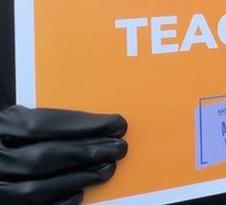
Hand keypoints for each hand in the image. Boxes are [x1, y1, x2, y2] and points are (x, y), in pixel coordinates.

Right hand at [0, 106, 127, 204]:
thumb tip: (104, 124)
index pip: (40, 126)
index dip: (81, 126)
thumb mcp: (23, 123)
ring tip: (107, 169)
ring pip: (35, 188)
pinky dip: (59, 201)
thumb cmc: (17, 140)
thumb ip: (51, 123)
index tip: (116, 124)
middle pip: (42, 157)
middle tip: (119, 147)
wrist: (1, 159)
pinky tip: (80, 192)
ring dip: (78, 178)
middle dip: (86, 152)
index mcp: (1, 128)